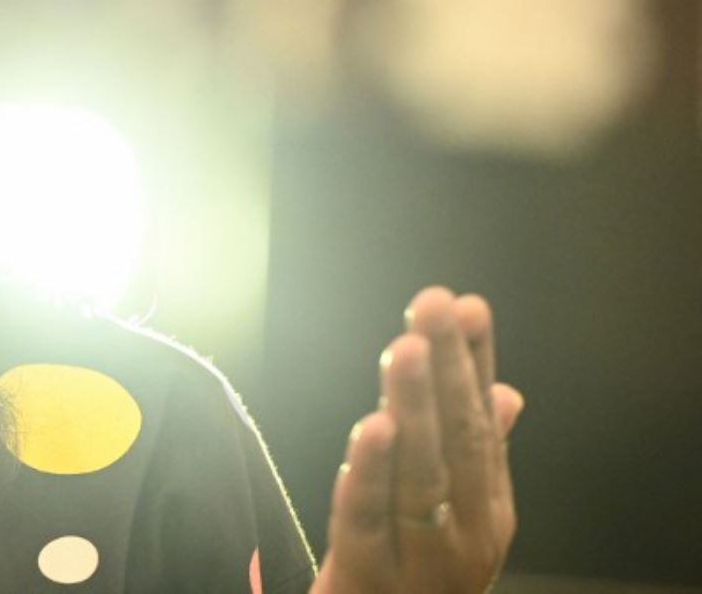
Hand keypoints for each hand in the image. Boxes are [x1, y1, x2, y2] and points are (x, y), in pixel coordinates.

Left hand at [313, 286, 523, 592]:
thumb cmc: (415, 569)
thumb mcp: (455, 513)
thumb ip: (476, 454)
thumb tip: (504, 390)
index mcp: (487, 507)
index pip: (481, 422)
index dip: (473, 362)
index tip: (467, 305)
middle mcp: (466, 532)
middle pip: (456, 442)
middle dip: (447, 368)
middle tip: (435, 305)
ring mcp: (423, 558)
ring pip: (419, 473)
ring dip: (415, 405)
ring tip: (410, 349)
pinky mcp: (368, 575)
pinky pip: (367, 516)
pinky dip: (370, 470)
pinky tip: (373, 425)